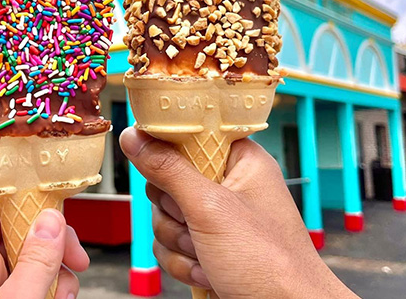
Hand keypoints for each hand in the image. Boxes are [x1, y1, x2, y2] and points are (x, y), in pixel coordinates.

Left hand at [0, 203, 89, 298]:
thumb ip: (36, 262)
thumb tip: (51, 221)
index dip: (22, 199)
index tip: (54, 201)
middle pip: (19, 235)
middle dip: (53, 245)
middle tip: (76, 259)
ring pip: (29, 264)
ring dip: (56, 275)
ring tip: (64, 295)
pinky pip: (28, 286)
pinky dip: (48, 291)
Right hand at [120, 128, 358, 298]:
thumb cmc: (270, 263)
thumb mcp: (210, 209)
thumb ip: (168, 170)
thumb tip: (135, 137)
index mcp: (242, 162)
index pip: (192, 134)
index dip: (169, 148)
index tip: (156, 163)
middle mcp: (230, 186)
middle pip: (169, 179)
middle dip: (174, 212)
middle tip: (196, 224)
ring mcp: (218, 219)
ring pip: (165, 215)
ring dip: (178, 242)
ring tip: (208, 256)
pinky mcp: (208, 246)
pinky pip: (170, 243)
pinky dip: (182, 262)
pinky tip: (207, 271)